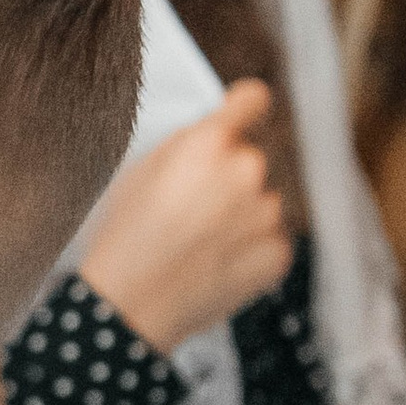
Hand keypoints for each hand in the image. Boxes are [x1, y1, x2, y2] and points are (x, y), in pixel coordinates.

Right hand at [76, 78, 290, 356]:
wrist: (132, 305)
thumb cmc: (126, 237)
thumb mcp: (140, 171)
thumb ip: (187, 143)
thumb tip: (216, 130)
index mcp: (210, 143)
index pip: (253, 99)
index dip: (244, 110)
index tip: (242, 118)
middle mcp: (247, 171)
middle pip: (252, 159)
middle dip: (230, 177)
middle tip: (194, 208)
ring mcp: (267, 214)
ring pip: (263, 201)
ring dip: (243, 215)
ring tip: (201, 242)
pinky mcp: (279, 252)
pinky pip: (272, 238)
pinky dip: (251, 249)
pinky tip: (215, 263)